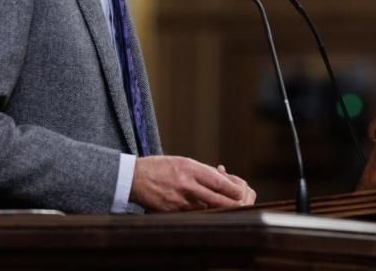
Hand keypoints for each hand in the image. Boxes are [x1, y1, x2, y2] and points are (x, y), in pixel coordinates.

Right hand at [130, 156, 256, 211]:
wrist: (133, 178)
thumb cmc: (160, 167)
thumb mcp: (182, 161)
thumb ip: (201, 171)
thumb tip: (221, 178)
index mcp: (189, 168)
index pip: (216, 181)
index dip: (231, 188)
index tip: (241, 191)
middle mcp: (185, 184)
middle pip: (214, 197)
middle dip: (230, 202)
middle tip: (241, 204)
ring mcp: (178, 200)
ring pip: (205, 208)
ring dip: (216, 208)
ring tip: (225, 207)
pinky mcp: (171, 211)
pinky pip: (192, 214)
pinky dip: (201, 212)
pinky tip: (205, 210)